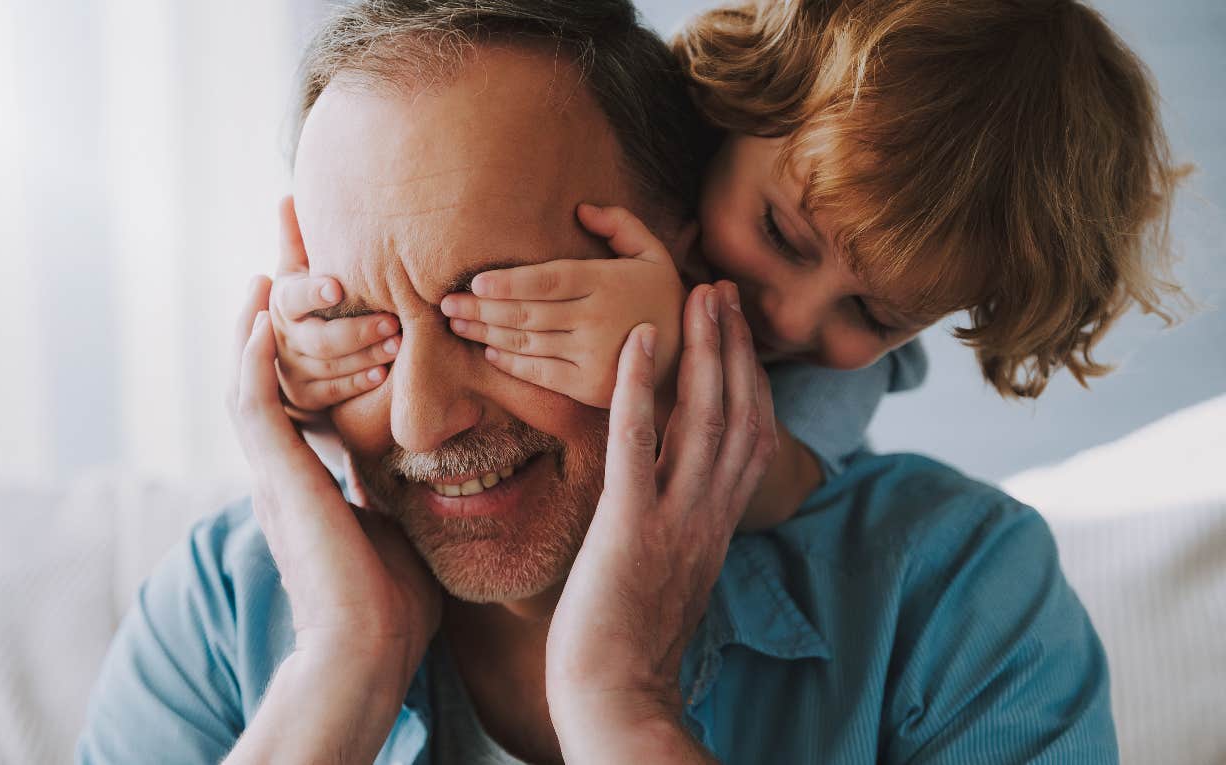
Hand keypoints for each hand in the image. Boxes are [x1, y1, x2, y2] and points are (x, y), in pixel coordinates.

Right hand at [228, 274, 439, 672]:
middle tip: (278, 260)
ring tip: (265, 269)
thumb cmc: (393, 603)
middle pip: (266, 375)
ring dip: (255, 324)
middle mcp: (283, 468)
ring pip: (248, 381)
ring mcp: (274, 473)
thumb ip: (394, 492)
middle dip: (272, 318)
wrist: (370, 648)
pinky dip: (251, 361)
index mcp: (310, 478)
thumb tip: (424, 473)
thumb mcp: (397, 525)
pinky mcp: (277, 479)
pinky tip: (258, 317)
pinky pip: (253, 406)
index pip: (300, 395)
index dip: (300, 349)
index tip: (320, 302)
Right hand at [270, 196, 400, 423]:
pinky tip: (384, 373)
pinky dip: (359, 381)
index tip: (338, 287)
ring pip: (330, 366)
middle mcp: (282, 337)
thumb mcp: (297, 271)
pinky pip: (334, 391)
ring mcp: (293, 370)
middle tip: (393, 321)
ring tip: (399, 344)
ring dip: (366, 356)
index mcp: (281, 302)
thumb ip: (297, 239)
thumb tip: (288, 195)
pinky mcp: (307, 396)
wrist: (290, 354)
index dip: (314, 292)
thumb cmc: (307, 301)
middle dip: (356, 331)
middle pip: (318, 339)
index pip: (295, 297)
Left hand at [440, 203, 685, 407]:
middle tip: (445, 302)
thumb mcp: (653, 254)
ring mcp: (592, 356)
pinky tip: (489, 351)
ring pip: (527, 343)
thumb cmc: (662, 298)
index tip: (476, 281)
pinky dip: (511, 363)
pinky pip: (540, 373)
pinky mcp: (589, 386)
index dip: (509, 282)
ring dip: (486, 333)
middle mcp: (597, 320)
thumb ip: (620, 225)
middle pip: (528, 313)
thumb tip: (579, 210)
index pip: (549, 281)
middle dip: (481, 308)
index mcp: (607, 283)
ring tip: (457, 323)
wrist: (690, 358)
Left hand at [545, 282, 775, 760]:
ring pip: (704, 420)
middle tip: (723, 290)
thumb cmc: (629, 640)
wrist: (614, 698)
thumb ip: (680, 522)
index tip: (736, 332)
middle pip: (739, 416)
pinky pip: (638, 447)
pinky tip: (635, 340)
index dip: (748, 378)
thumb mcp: (671, 570)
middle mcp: (709, 517)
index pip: (750, 438)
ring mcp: (675, 521)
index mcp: (717, 525)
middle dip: (734, 348)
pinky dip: (638, 389)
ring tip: (697, 296)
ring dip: (703, 351)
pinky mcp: (630, 529)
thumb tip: (668, 484)